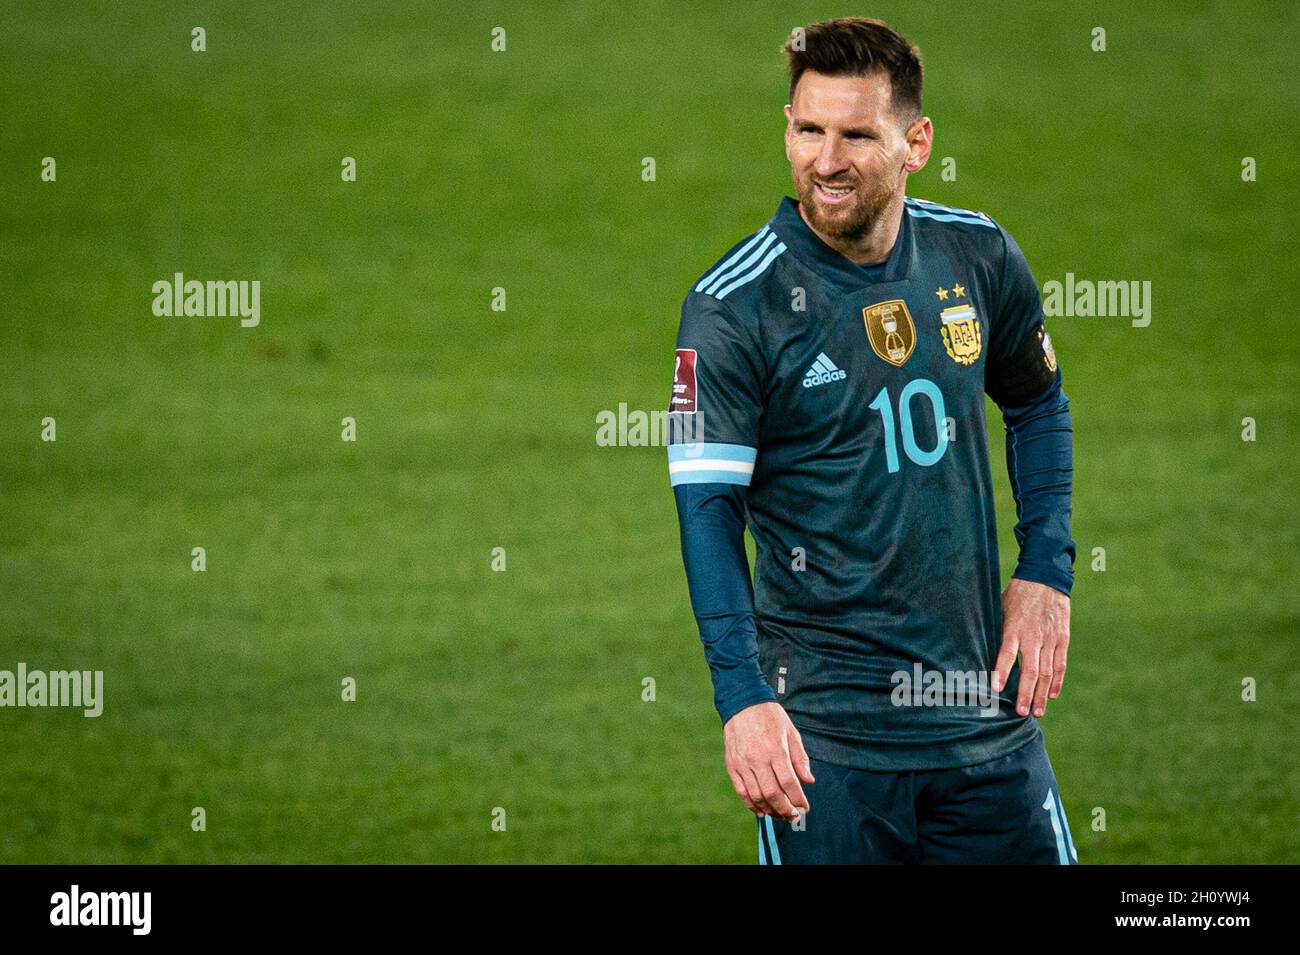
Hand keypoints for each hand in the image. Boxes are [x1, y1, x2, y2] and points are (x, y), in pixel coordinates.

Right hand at [722, 701, 814, 821]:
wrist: (742, 703)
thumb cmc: (770, 716)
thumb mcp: (791, 732)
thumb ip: (800, 758)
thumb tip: (808, 780)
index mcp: (776, 750)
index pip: (789, 783)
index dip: (798, 799)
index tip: (805, 808)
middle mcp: (758, 759)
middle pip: (773, 794)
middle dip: (785, 810)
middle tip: (794, 816)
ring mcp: (743, 763)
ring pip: (757, 796)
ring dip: (770, 810)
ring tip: (780, 815)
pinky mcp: (732, 765)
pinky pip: (741, 791)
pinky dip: (751, 805)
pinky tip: (761, 811)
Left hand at [992, 578, 1070, 718]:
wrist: (1046, 578)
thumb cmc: (1016, 594)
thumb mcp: (999, 606)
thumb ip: (994, 628)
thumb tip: (976, 645)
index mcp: (1014, 627)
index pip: (1007, 653)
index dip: (1001, 671)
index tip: (996, 688)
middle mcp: (1034, 636)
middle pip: (1031, 671)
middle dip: (1026, 694)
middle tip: (1021, 712)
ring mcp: (1050, 639)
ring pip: (1047, 672)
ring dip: (1041, 694)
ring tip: (1036, 712)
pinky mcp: (1062, 639)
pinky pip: (1060, 664)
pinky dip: (1056, 682)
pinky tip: (1051, 696)